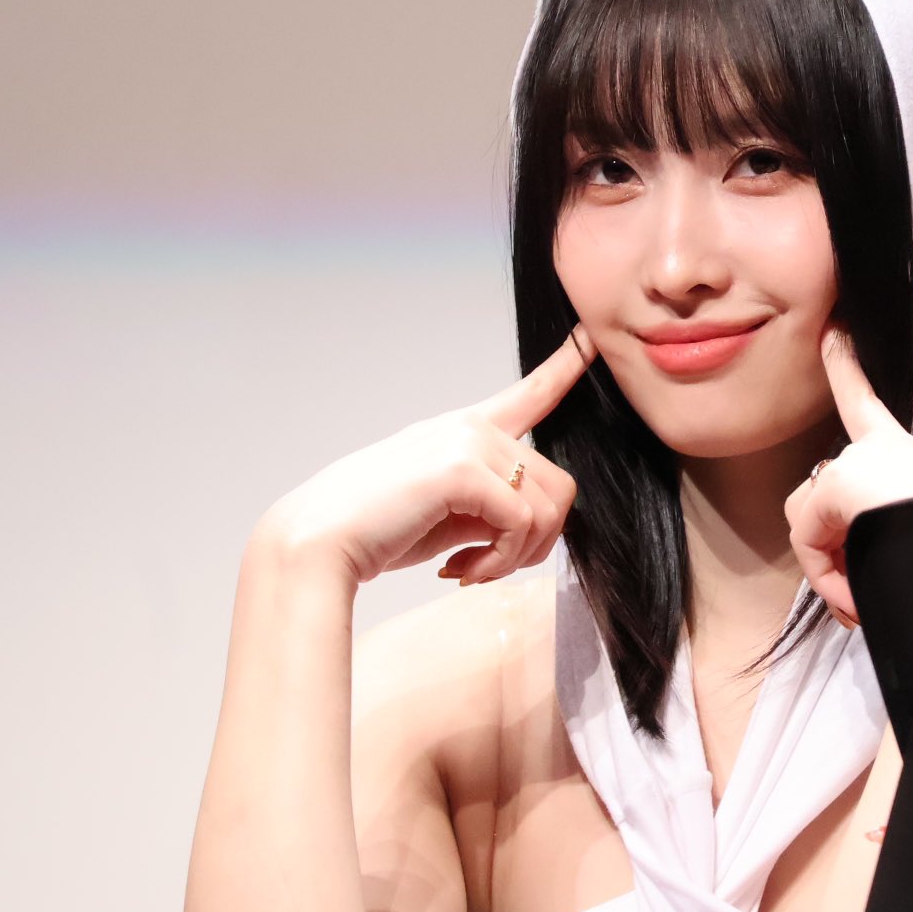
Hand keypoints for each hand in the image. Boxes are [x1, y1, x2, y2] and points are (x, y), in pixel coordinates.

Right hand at [259, 327, 595, 586]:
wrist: (320, 543)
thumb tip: (534, 529)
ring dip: (518, 556)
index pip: (528, 394)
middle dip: (535, 542)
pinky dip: (500, 561)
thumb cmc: (375, 531)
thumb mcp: (447, 513)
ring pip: (547, 508)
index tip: (592, 338)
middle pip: (558, 485)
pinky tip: (461, 572)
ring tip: (472, 571)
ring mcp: (468, 442)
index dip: (567, 367)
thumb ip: (490, 506)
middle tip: (489, 567)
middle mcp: (471, 427)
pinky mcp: (462, 470)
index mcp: (464, 430)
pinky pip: (522, 524)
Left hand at [784, 326, 912, 626]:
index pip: (864, 403)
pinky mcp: (837, 483)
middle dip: (827, 552)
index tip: (833, 330)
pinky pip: (808, 543)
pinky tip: (854, 600)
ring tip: (862, 601)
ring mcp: (853, 463)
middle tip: (858, 592)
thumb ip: (884, 540)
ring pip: (806, 526)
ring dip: (827, 572)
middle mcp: (877, 450)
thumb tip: (857, 590)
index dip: (846, 367)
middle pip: (815, 498)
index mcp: (902, 456)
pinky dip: (826, 581)